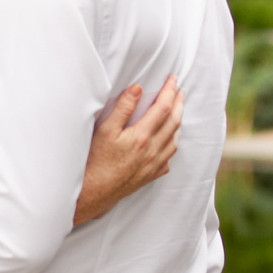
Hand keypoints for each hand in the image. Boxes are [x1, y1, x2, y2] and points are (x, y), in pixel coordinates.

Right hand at [75, 74, 183, 225]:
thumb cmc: (95, 161)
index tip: (172, 79)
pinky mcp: (150, 175)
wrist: (93, 193)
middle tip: (179, 90)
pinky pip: (169, 157)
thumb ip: (123, 107)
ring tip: (177, 111)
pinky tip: (167, 141)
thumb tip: (138, 88)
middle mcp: (152, 151)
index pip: (163, 107)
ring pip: (174, 140)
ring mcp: (154, 164)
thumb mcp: (105, 130)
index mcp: (142, 136)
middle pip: (174, 122)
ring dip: (178, 122)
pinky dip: (171, 144)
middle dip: (178, 103)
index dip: (170, 91)